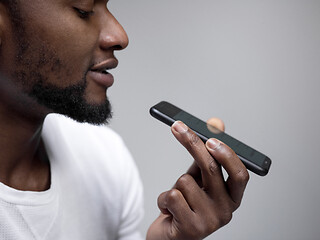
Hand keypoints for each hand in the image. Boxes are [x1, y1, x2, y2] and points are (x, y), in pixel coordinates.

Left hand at [147, 118, 248, 239]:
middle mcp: (226, 211)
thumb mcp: (199, 177)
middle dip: (192, 144)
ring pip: (185, 181)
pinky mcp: (191, 229)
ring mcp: (210, 221)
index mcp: (232, 197)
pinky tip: (168, 209)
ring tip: (177, 199)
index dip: (226, 154)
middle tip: (178, 128)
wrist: (170, 237)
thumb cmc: (187, 205)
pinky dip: (164, 199)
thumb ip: (207, 153)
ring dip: (175, 185)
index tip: (210, 137)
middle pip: (211, 169)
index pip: (240, 174)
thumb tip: (216, 124)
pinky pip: (172, 196)